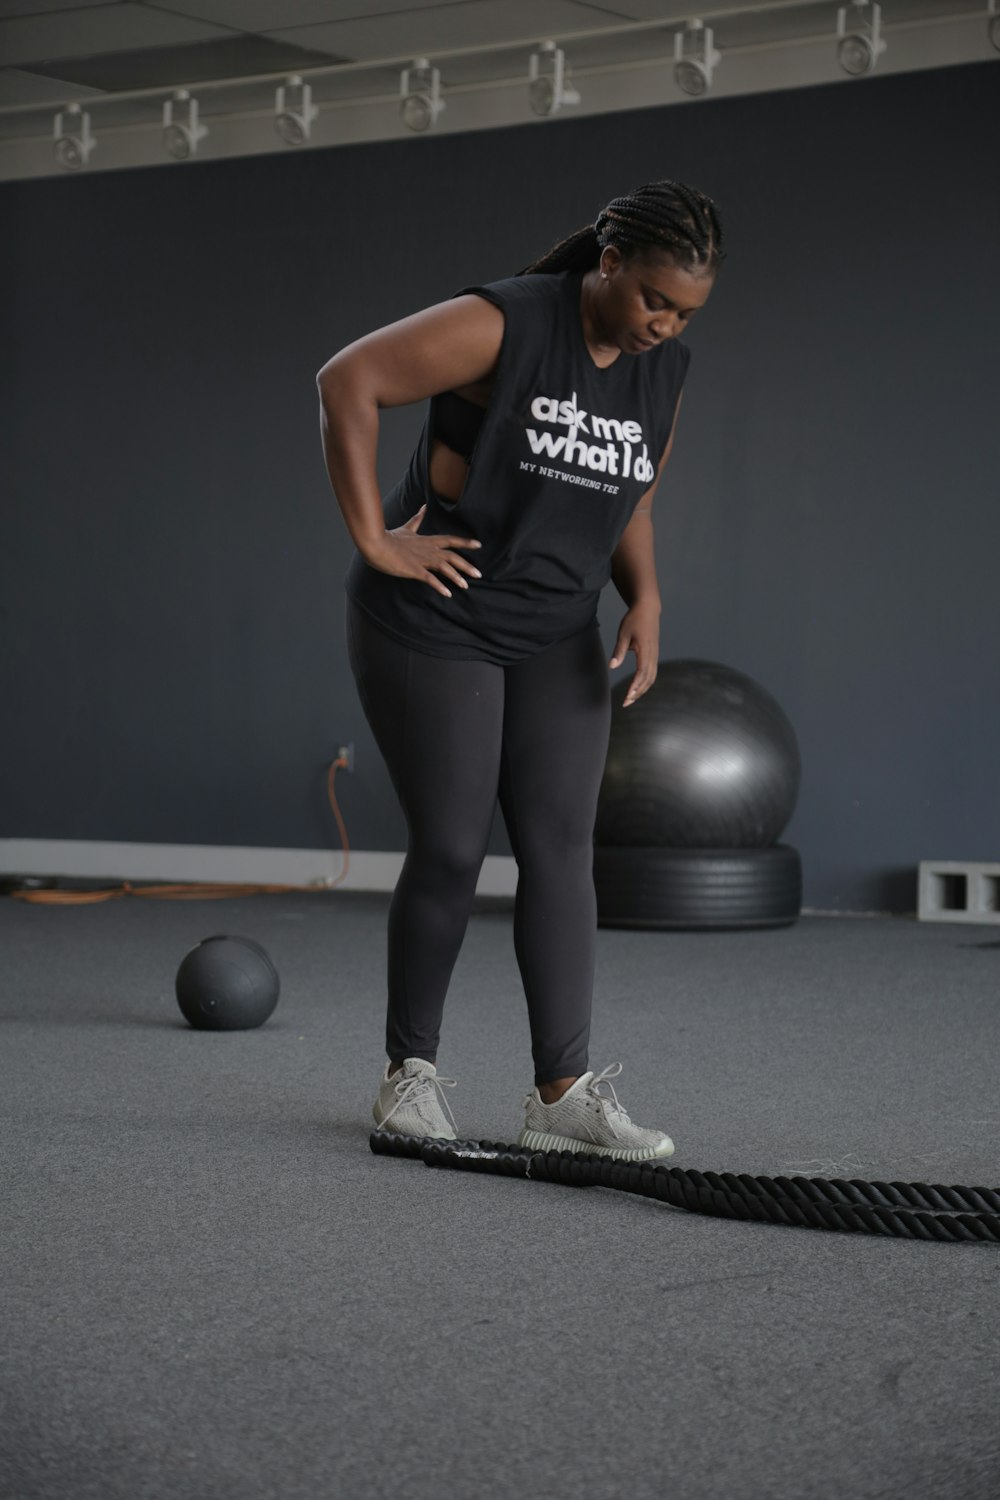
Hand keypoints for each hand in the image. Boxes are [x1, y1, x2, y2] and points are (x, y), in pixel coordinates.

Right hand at [364, 505, 481, 597]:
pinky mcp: (413, 569)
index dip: (465, 542)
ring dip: (456, 577)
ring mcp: (421, 559)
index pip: (450, 540)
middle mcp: (428, 549)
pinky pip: (430, 579)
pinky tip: (447, 593)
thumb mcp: (407, 528)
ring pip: (444, 567)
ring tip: (466, 586)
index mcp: (427, 540)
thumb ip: (417, 519)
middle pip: (452, 556)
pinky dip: (439, 586)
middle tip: (479, 574)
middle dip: (467, 565)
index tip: (478, 545)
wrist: (375, 543)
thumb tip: (424, 507)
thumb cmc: (390, 538)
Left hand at [609, 602, 660, 706]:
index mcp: (645, 650)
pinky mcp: (654, 654)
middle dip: (638, 693)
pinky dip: (646, 682)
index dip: (635, 686)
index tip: (627, 696)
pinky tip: (637, 688)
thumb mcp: (623, 634)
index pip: (642, 673)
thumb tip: (612, 666)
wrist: (648, 609)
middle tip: (626, 703)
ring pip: (651, 677)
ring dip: (642, 689)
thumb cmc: (634, 620)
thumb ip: (619, 651)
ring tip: (630, 698)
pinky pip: (652, 672)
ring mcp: (655, 655)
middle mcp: (653, 655)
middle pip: (648, 679)